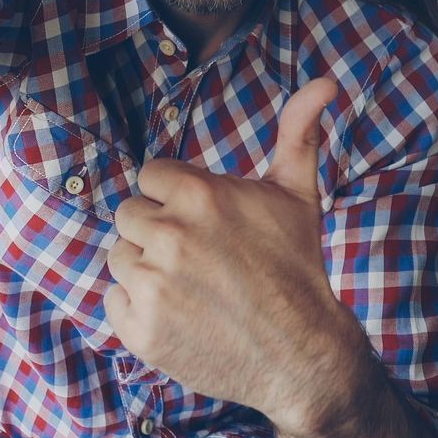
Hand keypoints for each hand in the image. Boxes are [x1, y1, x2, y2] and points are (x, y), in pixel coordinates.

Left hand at [104, 78, 366, 430]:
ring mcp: (151, 284)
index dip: (177, 197)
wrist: (302, 356)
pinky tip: (178, 313)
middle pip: (130, 215)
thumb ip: (298, 132)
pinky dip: (137, 309)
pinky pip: (113, 300)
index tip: (205, 222)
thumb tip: (324, 81)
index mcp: (198, 195)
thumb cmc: (298, 269)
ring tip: (191, 286)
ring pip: (119, 256)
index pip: (151, 177)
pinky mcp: (139, 329)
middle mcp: (168, 235)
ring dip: (146, 268)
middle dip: (159, 231)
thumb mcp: (298, 195)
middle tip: (200, 258)